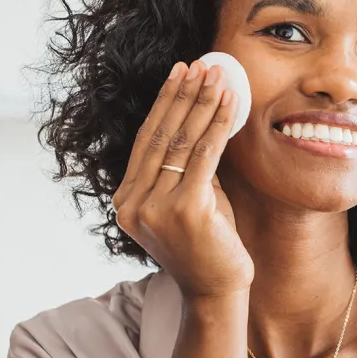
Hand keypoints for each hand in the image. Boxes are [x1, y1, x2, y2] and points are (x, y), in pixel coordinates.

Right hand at [112, 60, 253, 299]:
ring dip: (202, 102)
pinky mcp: (185, 210)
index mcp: (125, 202)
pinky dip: (219, 124)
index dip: (163, 104)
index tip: (179, 74)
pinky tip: (231, 102)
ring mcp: (155, 208)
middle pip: (160, 136)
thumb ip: (183, 169)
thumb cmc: (207, 246)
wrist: (216, 293)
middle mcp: (132, 204)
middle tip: (200, 65)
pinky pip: (204, 156)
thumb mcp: (187, 201)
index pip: (145, 141)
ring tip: (217, 75)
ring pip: (181, 142)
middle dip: (183, 95)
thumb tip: (200, 117)